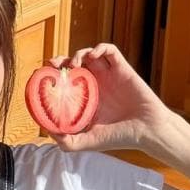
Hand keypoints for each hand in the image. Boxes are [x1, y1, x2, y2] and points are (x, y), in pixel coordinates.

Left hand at [45, 43, 172, 152]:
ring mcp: (109, 76)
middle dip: (61, 61)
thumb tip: (49, 132)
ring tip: (74, 64)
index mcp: (86, 100)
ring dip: (79, 53)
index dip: (53, 77)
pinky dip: (100, 48)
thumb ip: (68, 142)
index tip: (43, 77)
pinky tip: (93, 55)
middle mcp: (96, 85)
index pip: (65, 83)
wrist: (146, 131)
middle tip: (54, 66)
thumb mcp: (88, 142)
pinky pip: (110, 50)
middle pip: (73, 65)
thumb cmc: (120, 137)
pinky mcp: (122, 68)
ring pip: (89, 54)